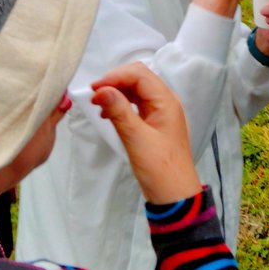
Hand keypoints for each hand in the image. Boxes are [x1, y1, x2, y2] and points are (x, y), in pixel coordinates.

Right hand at [90, 62, 201, 204]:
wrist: (174, 194)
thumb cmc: (159, 168)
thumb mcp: (136, 138)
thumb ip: (118, 111)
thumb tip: (101, 90)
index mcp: (166, 100)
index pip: (139, 74)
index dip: (115, 76)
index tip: (94, 89)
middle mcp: (165, 101)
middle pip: (138, 78)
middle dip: (115, 81)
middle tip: (94, 95)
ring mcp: (160, 112)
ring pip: (136, 91)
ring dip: (116, 92)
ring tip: (98, 104)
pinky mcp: (154, 123)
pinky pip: (135, 104)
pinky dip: (120, 104)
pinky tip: (107, 114)